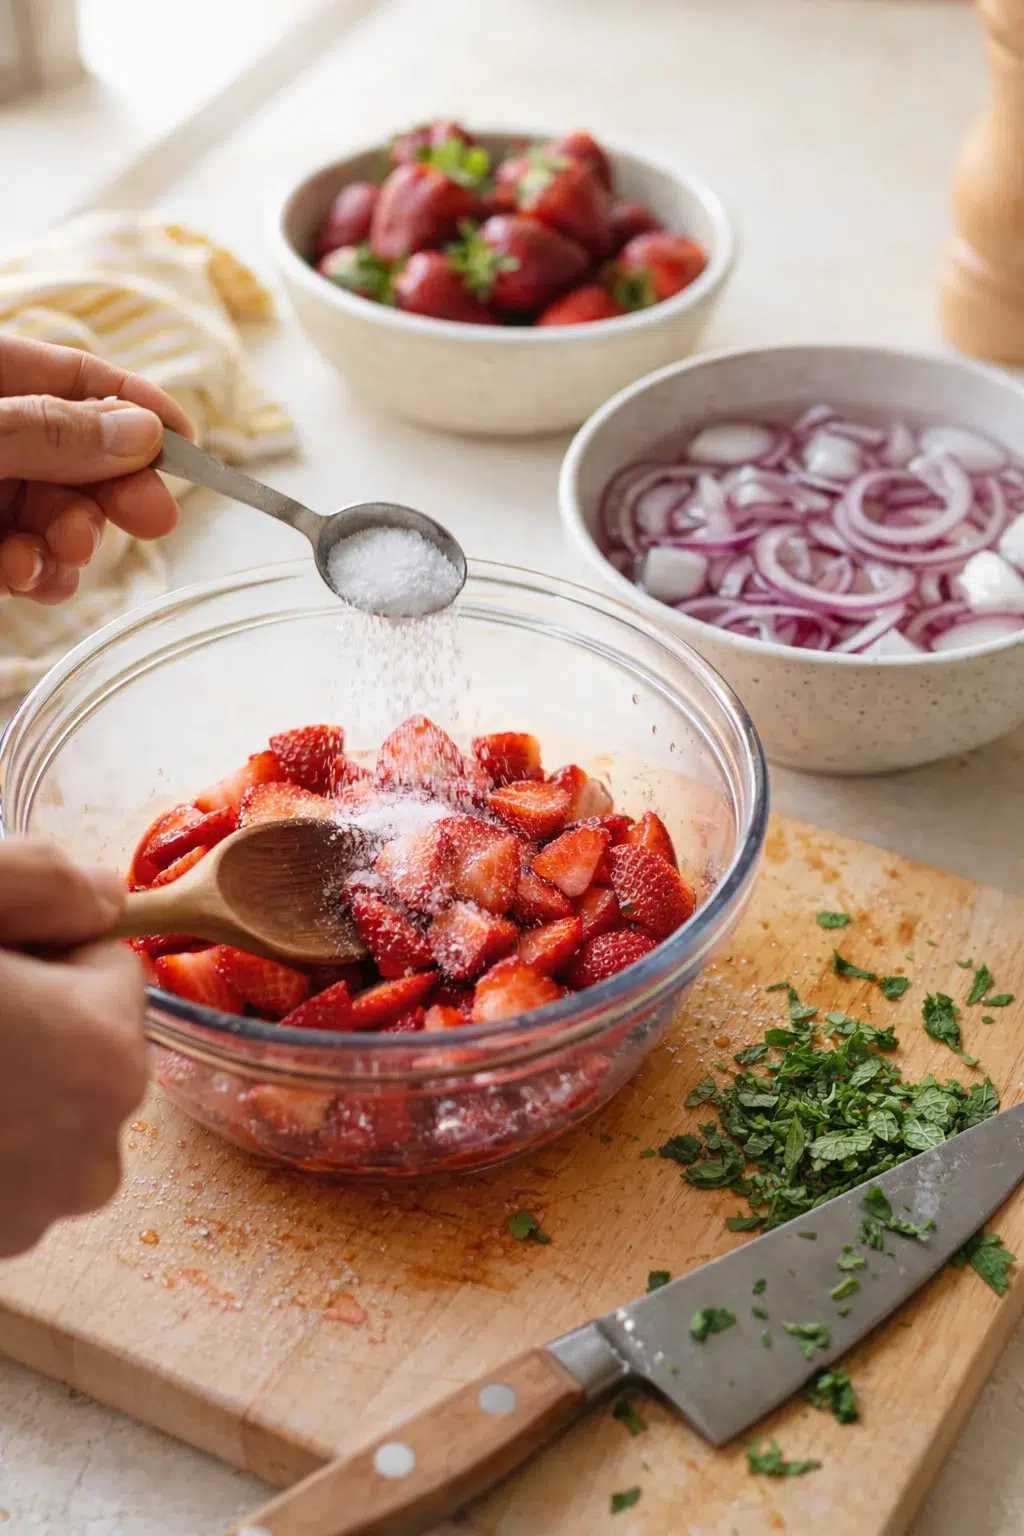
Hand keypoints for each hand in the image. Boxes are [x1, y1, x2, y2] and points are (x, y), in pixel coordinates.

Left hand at [0, 335, 193, 604]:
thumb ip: (50, 431)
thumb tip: (141, 430)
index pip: (74, 378)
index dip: (133, 405)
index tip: (186, 441)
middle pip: (75, 453)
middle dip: (114, 490)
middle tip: (154, 518)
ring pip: (53, 514)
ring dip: (74, 538)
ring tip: (69, 551)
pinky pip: (22, 561)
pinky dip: (37, 573)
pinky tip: (27, 576)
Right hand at [0, 838, 147, 1257]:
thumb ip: (45, 879)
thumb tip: (107, 893)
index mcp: (100, 1055)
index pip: (110, 969)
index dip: (44, 949)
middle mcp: (88, 1154)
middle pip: (85, 1048)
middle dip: (31, 1023)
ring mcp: (28, 1217)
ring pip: (45, 1113)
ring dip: (4, 1089)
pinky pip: (5, 1171)